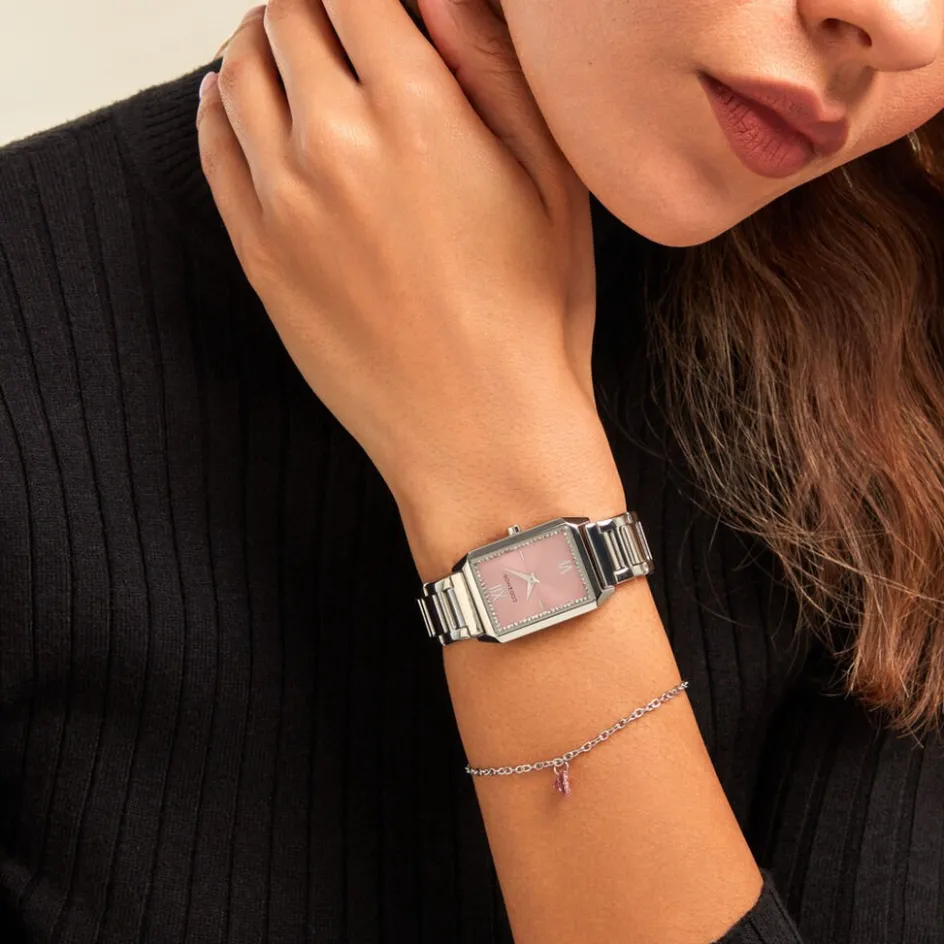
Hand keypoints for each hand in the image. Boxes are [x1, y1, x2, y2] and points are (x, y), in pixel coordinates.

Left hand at [195, 0, 609, 522]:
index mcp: (415, 112)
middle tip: (343, 21)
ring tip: (295, 53)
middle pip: (286, 16)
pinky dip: (221, 108)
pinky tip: (243, 105)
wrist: (480, 434)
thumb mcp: (553, 181)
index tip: (379, 5)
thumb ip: (491, 63)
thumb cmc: (531, 317)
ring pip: (237, 73)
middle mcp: (334, 144)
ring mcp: (284, 203)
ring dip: (264, 45)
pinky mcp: (260, 257)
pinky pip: (214, 149)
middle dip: (316, 6)